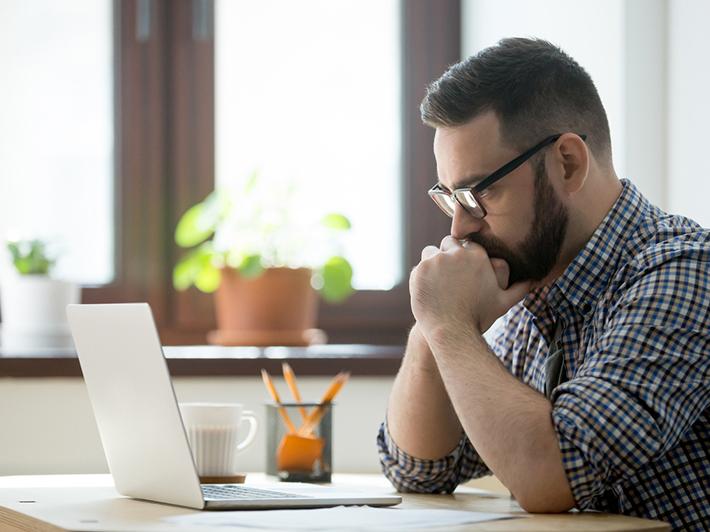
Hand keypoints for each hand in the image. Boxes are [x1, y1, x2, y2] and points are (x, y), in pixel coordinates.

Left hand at [410, 237, 530, 337]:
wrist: (451, 331)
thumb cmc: (479, 317)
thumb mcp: (503, 303)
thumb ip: (519, 288)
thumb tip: (535, 280)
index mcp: (477, 256)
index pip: (467, 244)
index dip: (464, 256)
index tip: (463, 271)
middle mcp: (455, 254)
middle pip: (448, 243)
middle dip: (449, 255)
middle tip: (449, 276)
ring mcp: (435, 261)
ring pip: (431, 252)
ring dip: (433, 263)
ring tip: (438, 282)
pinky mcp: (419, 270)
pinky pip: (418, 267)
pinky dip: (421, 277)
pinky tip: (429, 291)